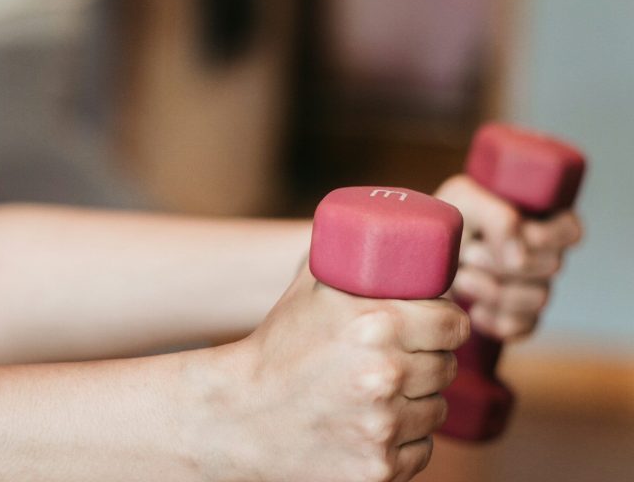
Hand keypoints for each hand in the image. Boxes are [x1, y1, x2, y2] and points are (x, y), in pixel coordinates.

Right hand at [220, 265, 467, 481]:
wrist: (237, 415)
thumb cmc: (277, 347)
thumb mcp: (311, 291)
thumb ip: (350, 259)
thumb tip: (388, 233)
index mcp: (376, 323)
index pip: (453, 324)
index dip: (447, 324)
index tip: (436, 327)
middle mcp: (385, 375)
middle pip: (447, 367)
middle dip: (430, 361)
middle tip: (404, 359)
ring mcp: (382, 426)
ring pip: (436, 410)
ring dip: (419, 401)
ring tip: (385, 393)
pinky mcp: (378, 468)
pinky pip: (421, 450)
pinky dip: (405, 439)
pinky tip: (377, 425)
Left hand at [435, 175, 582, 339]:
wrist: (416, 260)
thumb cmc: (444, 222)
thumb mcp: (463, 200)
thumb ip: (497, 218)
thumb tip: (520, 258)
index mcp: (537, 219)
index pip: (569, 230)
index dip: (544, 236)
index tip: (510, 234)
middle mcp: (543, 255)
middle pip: (551, 266)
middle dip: (502, 261)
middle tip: (468, 255)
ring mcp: (532, 289)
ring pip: (538, 299)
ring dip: (493, 290)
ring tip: (461, 279)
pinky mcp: (517, 318)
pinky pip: (521, 327)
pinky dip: (493, 320)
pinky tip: (473, 310)